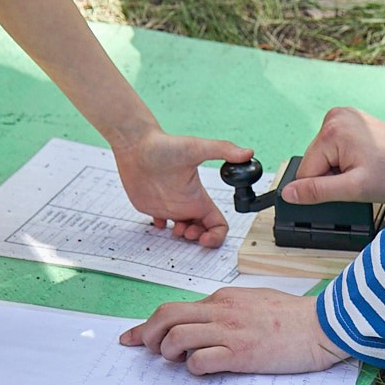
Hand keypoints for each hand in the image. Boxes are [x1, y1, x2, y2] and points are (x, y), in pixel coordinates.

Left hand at [114, 129, 251, 247]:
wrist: (137, 145)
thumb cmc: (164, 145)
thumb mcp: (197, 148)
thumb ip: (223, 150)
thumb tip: (247, 152)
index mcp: (199, 196)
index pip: (218, 223)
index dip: (216, 235)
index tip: (206, 238)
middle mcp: (187, 203)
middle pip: (203, 231)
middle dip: (198, 239)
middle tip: (187, 233)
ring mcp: (171, 206)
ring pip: (184, 230)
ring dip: (182, 236)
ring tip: (174, 229)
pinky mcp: (154, 207)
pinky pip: (162, 225)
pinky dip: (163, 229)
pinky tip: (159, 222)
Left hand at [121, 289, 350, 374]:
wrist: (322, 325)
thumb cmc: (292, 316)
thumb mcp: (254, 301)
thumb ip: (227, 309)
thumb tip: (203, 323)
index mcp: (223, 298)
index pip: (176, 307)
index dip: (148, 324)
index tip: (131, 337)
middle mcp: (222, 311)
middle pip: (167, 315)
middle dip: (147, 334)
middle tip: (143, 349)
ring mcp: (231, 331)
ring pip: (178, 336)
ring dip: (168, 352)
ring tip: (176, 361)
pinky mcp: (242, 353)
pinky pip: (203, 360)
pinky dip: (193, 368)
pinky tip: (201, 370)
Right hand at [278, 107, 384, 206]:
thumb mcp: (354, 189)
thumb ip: (318, 191)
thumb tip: (289, 193)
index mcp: (332, 129)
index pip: (306, 170)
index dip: (323, 185)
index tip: (348, 183)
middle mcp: (335, 116)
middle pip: (314, 161)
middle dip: (332, 175)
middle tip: (359, 176)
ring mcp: (343, 115)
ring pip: (323, 155)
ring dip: (338, 167)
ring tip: (363, 167)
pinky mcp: (350, 120)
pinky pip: (333, 147)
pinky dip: (344, 158)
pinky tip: (363, 159)